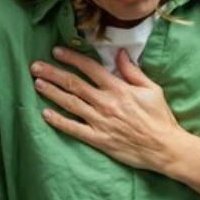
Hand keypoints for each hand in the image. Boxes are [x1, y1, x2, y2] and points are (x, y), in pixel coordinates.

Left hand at [29, 46, 186, 173]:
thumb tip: (121, 53)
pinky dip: (58, 121)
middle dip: (53, 73)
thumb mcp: (152, 89)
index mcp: (118, 88)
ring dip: (51, 93)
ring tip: (37, 84)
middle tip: (35, 66)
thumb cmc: (160, 118)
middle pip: (74, 84)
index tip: (57, 51)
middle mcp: (105, 103)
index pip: (90, 68)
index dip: (71, 58)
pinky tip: (45, 114)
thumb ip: (133, 71)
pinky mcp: (98, 139)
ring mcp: (100, 121)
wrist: (164, 147)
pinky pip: (74, 128)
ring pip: (70, 103)